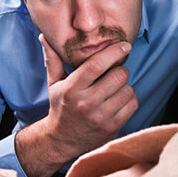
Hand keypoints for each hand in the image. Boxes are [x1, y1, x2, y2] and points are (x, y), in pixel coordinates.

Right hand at [15, 34, 137, 176]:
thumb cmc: (60, 107)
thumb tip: (44, 36)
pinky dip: (129, 99)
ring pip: (128, 89)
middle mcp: (87, 103)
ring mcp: (101, 117)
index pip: (96, 65)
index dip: (114, 52)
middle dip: (120, 69)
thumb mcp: (54, 83)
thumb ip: (53, 59)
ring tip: (113, 88)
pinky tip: (118, 100)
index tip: (124, 45)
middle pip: (118, 75)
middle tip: (114, 72)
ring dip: (124, 86)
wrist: (61, 140)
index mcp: (72, 89)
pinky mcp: (113, 127)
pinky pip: (133, 104)